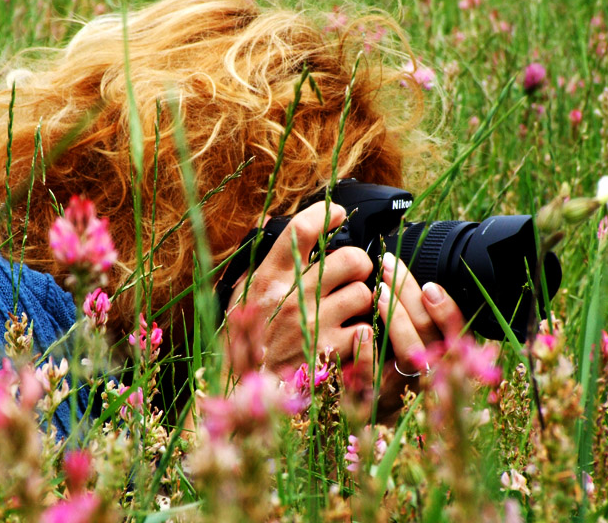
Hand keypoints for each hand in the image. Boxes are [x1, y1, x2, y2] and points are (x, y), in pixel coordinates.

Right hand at [225, 201, 375, 375]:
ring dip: (362, 302)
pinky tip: (347, 338)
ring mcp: (313, 324)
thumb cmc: (245, 342)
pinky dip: (362, 335)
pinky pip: (366, 330)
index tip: (339, 215)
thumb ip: (263, 263)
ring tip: (347, 311)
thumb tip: (271, 224)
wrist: (242, 392)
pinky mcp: (329, 352)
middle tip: (351, 277)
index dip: (326, 216)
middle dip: (358, 266)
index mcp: (269, 277)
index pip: (301, 230)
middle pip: (351, 258)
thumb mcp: (241, 295)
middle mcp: (292, 296)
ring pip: (365, 294)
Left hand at [365, 252, 465, 417]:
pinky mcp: (375, 396)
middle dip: (410, 295)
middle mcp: (429, 374)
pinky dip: (368, 353)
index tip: (429, 286)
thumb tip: (417, 281)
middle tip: (389, 266)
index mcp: (444, 359)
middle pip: (430, 334)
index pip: (457, 333)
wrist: (374, 416)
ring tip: (380, 290)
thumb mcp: (417, 344)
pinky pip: (374, 377)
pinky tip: (360, 331)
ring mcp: (404, 386)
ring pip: (409, 353)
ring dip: (396, 318)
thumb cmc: (394, 367)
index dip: (446, 310)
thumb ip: (421, 318)